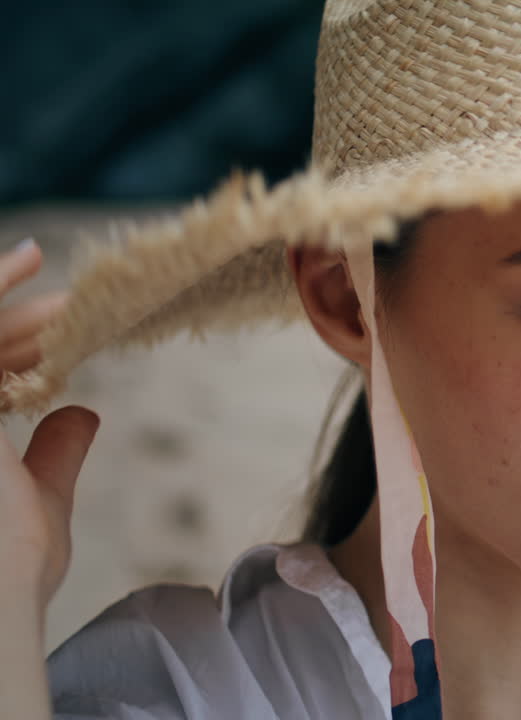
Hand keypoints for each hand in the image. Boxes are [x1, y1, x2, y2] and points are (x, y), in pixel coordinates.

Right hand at [0, 240, 97, 611]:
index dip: (14, 343)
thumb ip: (52, 455)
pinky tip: (19, 265)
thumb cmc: (10, 574)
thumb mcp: (36, 504)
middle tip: (57, 284)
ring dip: (4, 311)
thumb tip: (81, 412)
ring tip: (39, 266)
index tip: (58, 316)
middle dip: (13, 320)